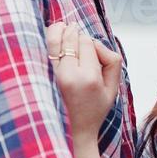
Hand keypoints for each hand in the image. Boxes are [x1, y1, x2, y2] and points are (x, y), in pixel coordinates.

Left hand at [46, 21, 122, 137]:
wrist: (74, 131)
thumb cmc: (95, 110)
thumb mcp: (113, 88)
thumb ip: (110, 61)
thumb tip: (93, 42)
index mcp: (88, 78)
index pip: (87, 42)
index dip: (90, 41)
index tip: (92, 50)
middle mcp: (68, 75)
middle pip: (70, 37)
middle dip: (74, 33)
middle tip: (75, 33)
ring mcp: (53, 76)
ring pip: (53, 39)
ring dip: (58, 30)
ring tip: (62, 26)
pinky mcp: (44, 77)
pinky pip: (43, 50)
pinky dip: (48, 40)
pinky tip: (53, 36)